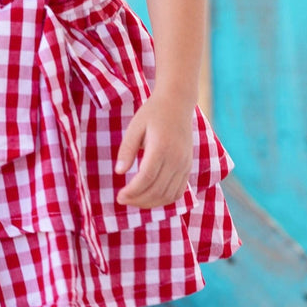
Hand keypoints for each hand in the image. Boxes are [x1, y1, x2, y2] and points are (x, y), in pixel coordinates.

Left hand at [115, 94, 195, 208]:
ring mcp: (184, 164)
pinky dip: (164, 200)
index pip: (146, 178)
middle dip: (138, 200)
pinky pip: (178, 191)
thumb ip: (127, 149)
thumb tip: (119, 172)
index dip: (132, 191)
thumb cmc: (153, 113)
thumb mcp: (135, 127)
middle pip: (157, 190)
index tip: (119, 196)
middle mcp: (176, 158)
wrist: (178, 103)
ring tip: (134, 200)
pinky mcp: (188, 167)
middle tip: (122, 199)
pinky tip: (150, 198)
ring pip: (169, 195)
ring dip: (150, 203)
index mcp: (161, 147)